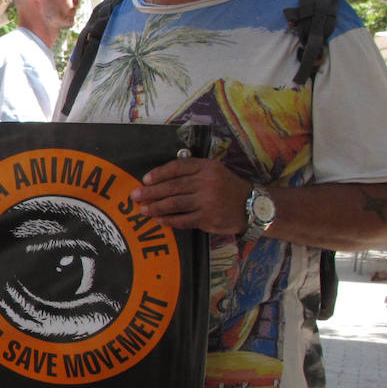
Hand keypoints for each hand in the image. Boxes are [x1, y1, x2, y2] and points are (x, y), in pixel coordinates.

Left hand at [133, 157, 250, 234]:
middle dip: (151, 192)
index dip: (159, 173)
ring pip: (175, 204)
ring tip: (143, 209)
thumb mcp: (213, 171)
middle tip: (135, 195)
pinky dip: (169, 220)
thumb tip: (159, 178)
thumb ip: (191, 171)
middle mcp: (207, 182)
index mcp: (207, 167)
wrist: (250, 206)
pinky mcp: (209, 218)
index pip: (178, 168)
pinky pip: (184, 220)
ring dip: (156, 207)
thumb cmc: (225, 187)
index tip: (145, 179)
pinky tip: (159, 220)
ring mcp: (208, 201)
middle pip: (173, 187)